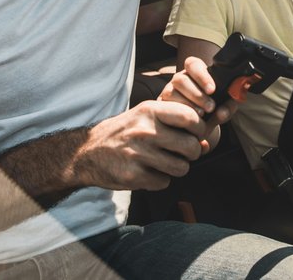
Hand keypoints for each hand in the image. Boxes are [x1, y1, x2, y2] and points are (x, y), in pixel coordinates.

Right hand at [73, 100, 210, 191]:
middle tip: (184, 153)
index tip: (196, 134)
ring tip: (167, 163)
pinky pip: (163, 182)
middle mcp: (145, 131)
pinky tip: (149, 172)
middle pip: (191, 146)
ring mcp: (138, 154)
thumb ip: (174, 125)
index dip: (200, 128)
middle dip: (192, 153)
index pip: (190, 117)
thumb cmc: (124, 132)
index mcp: (150, 111)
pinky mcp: (133, 176)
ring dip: (178, 168)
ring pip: (181, 167)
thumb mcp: (145, 117)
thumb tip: (205, 143)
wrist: (87, 152)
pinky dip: (160, 180)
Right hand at [158, 57, 237, 152]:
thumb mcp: (222, 108)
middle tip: (210, 107)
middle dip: (197, 94)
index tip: (212, 90)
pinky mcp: (160, 107)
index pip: (192, 64)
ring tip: (201, 115)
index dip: (202, 75)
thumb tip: (224, 111)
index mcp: (194, 74)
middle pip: (180, 78)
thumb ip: (227, 107)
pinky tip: (188, 122)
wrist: (196, 130)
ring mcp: (167, 92)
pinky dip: (177, 114)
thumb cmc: (211, 112)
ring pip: (170, 92)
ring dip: (187, 104)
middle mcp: (178, 81)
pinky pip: (163, 107)